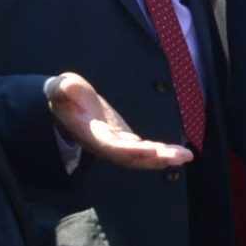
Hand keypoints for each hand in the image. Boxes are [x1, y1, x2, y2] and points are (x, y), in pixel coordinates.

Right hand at [45, 73, 193, 171]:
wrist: (67, 104)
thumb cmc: (64, 96)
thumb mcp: (60, 89)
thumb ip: (63, 90)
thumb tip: (68, 86)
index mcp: (90, 134)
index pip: (112, 146)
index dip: (131, 150)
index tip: (151, 150)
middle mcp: (105, 144)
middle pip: (131, 157)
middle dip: (155, 158)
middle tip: (178, 157)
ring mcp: (116, 143)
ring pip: (141, 156)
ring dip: (163, 158)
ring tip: (184, 156)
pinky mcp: (125, 139)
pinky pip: (144, 150)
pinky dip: (161, 152)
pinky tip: (178, 152)